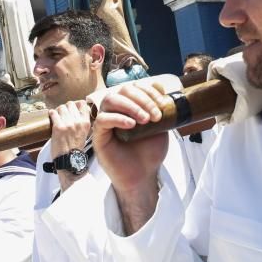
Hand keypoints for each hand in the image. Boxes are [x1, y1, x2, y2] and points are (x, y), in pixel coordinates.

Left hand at [49, 101, 93, 190]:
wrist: (69, 162)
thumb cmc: (75, 150)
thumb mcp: (84, 134)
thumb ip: (81, 123)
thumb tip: (76, 112)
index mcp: (86, 123)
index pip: (82, 104)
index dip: (76, 104)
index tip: (73, 108)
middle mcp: (78, 122)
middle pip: (70, 104)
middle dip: (66, 107)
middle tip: (63, 113)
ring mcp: (68, 124)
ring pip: (62, 107)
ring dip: (58, 110)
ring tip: (57, 115)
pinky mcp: (58, 127)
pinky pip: (53, 113)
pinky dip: (51, 113)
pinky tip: (51, 116)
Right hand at [92, 81, 168, 233]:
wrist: (144, 175)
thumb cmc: (150, 151)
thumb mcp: (160, 125)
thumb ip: (158, 106)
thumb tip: (159, 85)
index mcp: (130, 105)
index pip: (135, 87)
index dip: (149, 91)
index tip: (163, 104)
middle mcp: (116, 110)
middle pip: (123, 90)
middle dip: (142, 99)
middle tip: (154, 116)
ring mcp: (106, 121)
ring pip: (110, 99)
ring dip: (131, 106)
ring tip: (145, 120)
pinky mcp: (98, 135)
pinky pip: (102, 119)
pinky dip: (118, 118)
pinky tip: (131, 125)